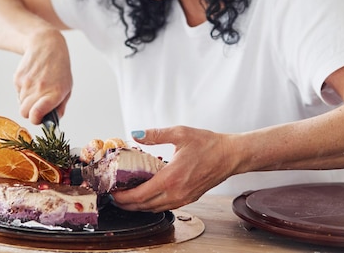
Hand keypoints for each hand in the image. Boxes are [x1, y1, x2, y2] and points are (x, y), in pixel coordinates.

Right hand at [14, 30, 71, 123]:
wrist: (46, 46)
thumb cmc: (59, 68)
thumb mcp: (67, 87)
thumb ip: (60, 107)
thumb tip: (53, 122)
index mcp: (54, 93)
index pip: (35, 114)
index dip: (35, 120)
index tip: (39, 118)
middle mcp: (39, 88)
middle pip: (24, 113)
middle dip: (30, 113)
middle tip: (38, 107)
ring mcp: (26, 83)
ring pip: (21, 104)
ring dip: (27, 101)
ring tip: (37, 90)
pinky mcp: (17, 78)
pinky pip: (17, 94)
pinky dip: (23, 92)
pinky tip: (32, 81)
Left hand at [111, 126, 236, 211]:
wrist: (231, 155)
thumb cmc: (209, 144)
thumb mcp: (180, 133)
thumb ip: (156, 134)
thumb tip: (136, 134)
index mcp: (171, 178)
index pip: (139, 195)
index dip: (122, 197)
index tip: (112, 192)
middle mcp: (176, 192)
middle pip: (143, 206)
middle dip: (126, 204)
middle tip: (115, 196)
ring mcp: (184, 198)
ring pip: (155, 209)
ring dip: (139, 206)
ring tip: (127, 197)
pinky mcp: (189, 198)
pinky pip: (166, 206)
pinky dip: (152, 204)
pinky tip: (148, 196)